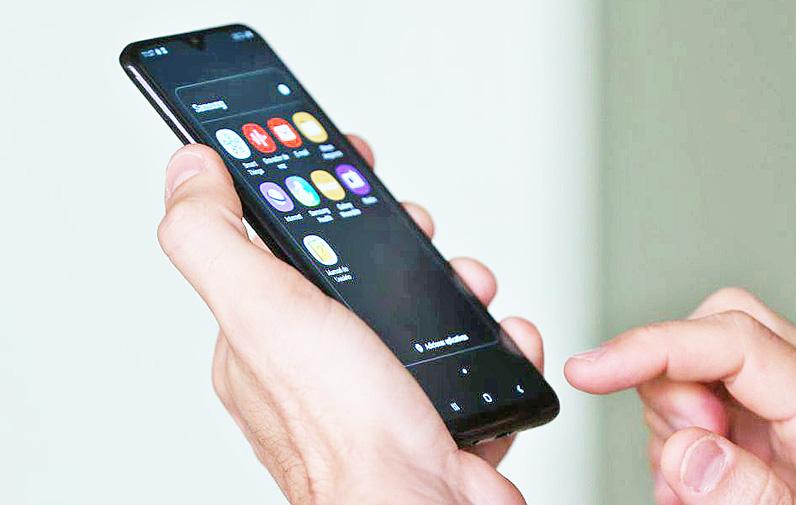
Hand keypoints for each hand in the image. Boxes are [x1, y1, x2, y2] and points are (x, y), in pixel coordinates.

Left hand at [158, 136, 543, 503]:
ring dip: (453, 287)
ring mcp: (377, 390)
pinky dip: (489, 341)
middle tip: (415, 230)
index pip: (279, 244)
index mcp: (263, 339)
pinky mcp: (431, 413)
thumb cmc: (346, 436)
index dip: (313, 194)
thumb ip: (213, 236)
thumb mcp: (262, 311)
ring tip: (468, 287)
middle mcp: (317, 366)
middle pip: (356, 272)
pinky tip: (497, 339)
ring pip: (418, 312)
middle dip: (397, 240)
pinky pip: (466, 359)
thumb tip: (188, 170)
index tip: (343, 161)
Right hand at [565, 288, 795, 504]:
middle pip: (721, 329)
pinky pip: (709, 406)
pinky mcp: (778, 434)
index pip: (737, 342)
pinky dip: (682, 444)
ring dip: (673, 423)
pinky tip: (698, 490)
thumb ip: (751, 495)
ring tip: (694, 490)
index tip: (593, 371)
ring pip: (705, 366)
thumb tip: (686, 449)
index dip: (654, 347)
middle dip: (672, 383)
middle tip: (682, 455)